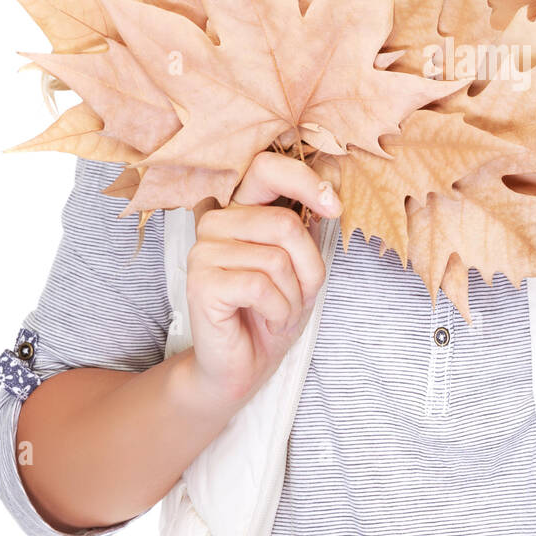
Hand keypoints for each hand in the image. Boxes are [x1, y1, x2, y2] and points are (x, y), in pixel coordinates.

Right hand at [184, 152, 340, 409]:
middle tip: (296, 297)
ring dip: (293, 297)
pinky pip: (261, 286)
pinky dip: (279, 311)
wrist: (242, 367)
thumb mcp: (301, 268)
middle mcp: (215, 222)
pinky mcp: (200, 282)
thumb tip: (328, 198)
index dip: (305, 182)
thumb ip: (305, 230)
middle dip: (307, 269)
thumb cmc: (272, 313)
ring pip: (276, 259)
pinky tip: (267, 321)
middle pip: (285, 224)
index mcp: (240, 210)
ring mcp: (203, 251)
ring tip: (278, 312)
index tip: (335, 208)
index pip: (267, 169)